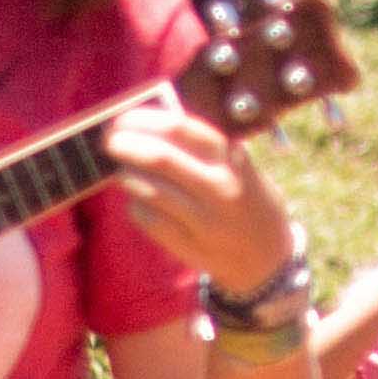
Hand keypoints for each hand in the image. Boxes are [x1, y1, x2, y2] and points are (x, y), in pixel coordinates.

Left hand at [101, 96, 297, 303]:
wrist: (268, 259)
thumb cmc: (245, 199)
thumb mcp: (238, 166)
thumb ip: (201, 147)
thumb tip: (147, 125)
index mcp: (230, 159)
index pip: (178, 128)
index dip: (142, 120)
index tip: (121, 119)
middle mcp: (219, 187)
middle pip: (158, 158)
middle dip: (125, 145)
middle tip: (110, 142)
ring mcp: (203, 220)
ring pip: (148, 190)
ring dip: (126, 176)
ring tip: (124, 171)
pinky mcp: (188, 246)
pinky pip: (147, 219)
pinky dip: (134, 205)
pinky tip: (138, 200)